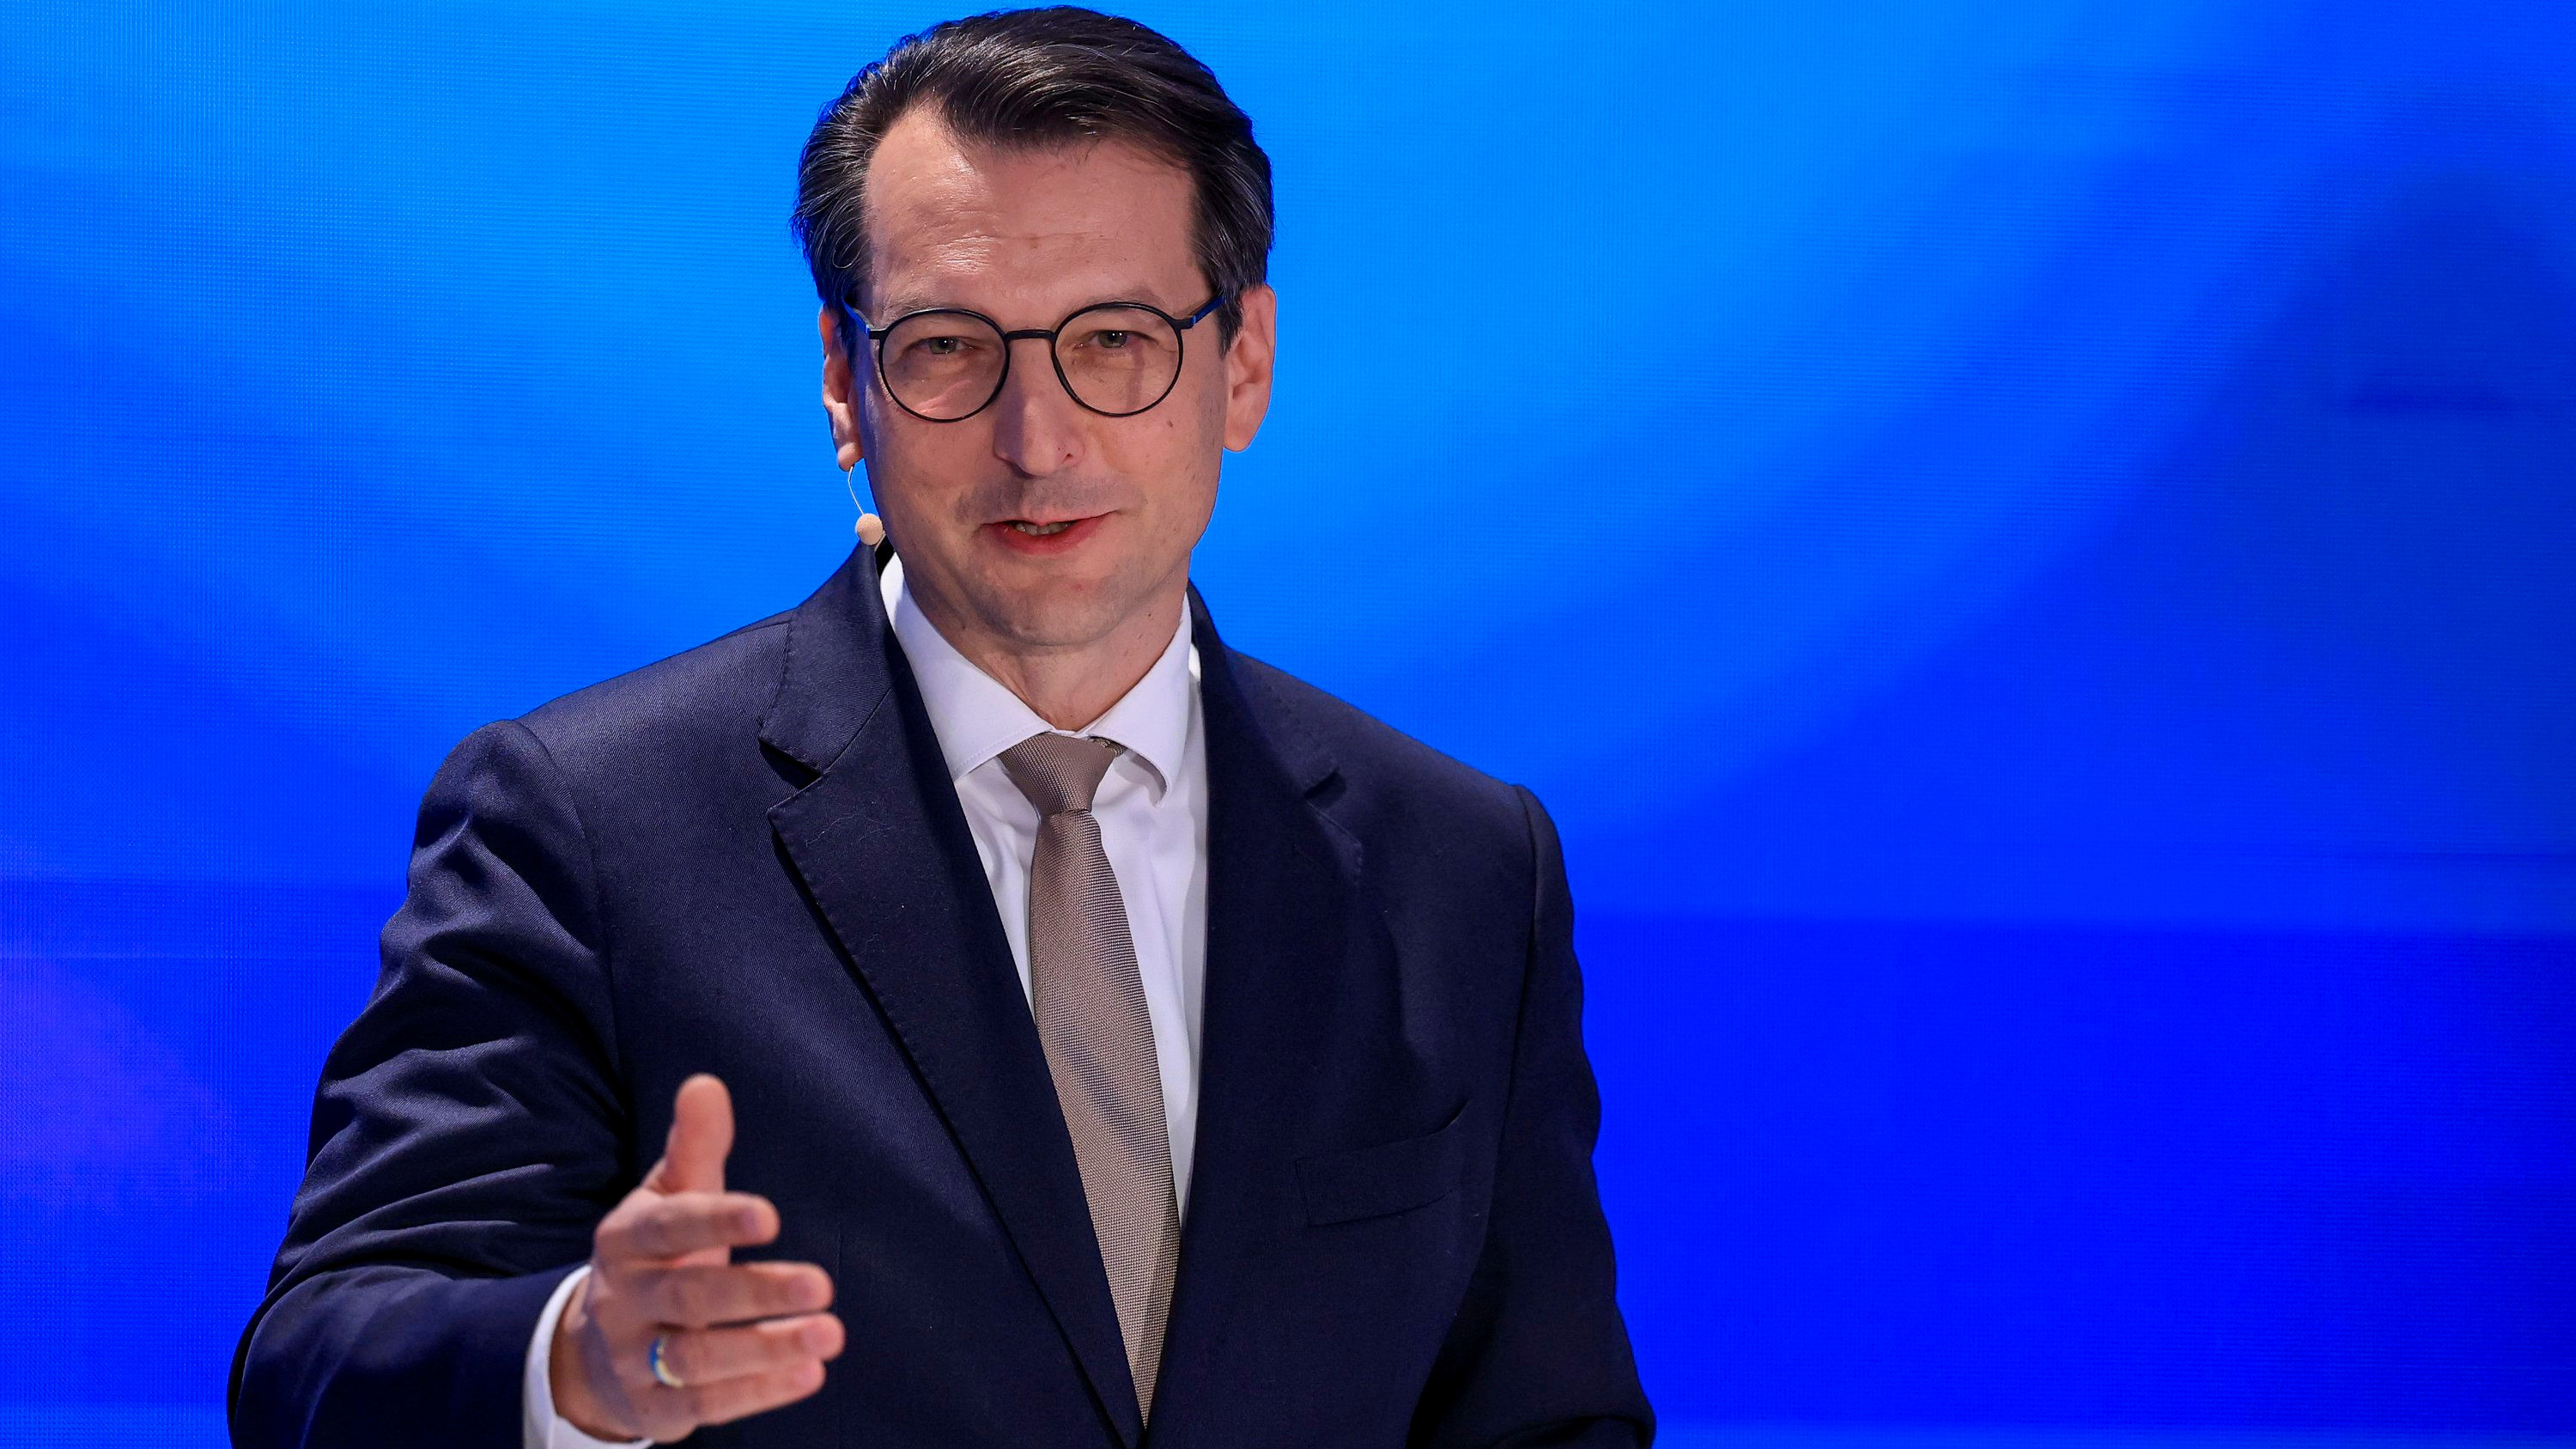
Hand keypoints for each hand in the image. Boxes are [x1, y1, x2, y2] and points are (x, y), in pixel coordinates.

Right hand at [551, 1075, 844, 1440]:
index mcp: (626, 1240)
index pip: (669, 1227)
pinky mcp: (655, 1408)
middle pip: (689, 1296)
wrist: (596, 1351)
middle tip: (822, 1283)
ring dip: (766, 1348)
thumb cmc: (658, 1256)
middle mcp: (624, 1300)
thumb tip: (706, 1084)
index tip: (770, 1214)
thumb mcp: (667, 1199)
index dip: (716, 1219)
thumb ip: (694, 1147)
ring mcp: (635, 1359)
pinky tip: (810, 1372)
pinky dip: (758, 1392)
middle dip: (755, 1290)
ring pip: (698, 1358)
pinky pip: (706, 1404)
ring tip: (830, 1332)